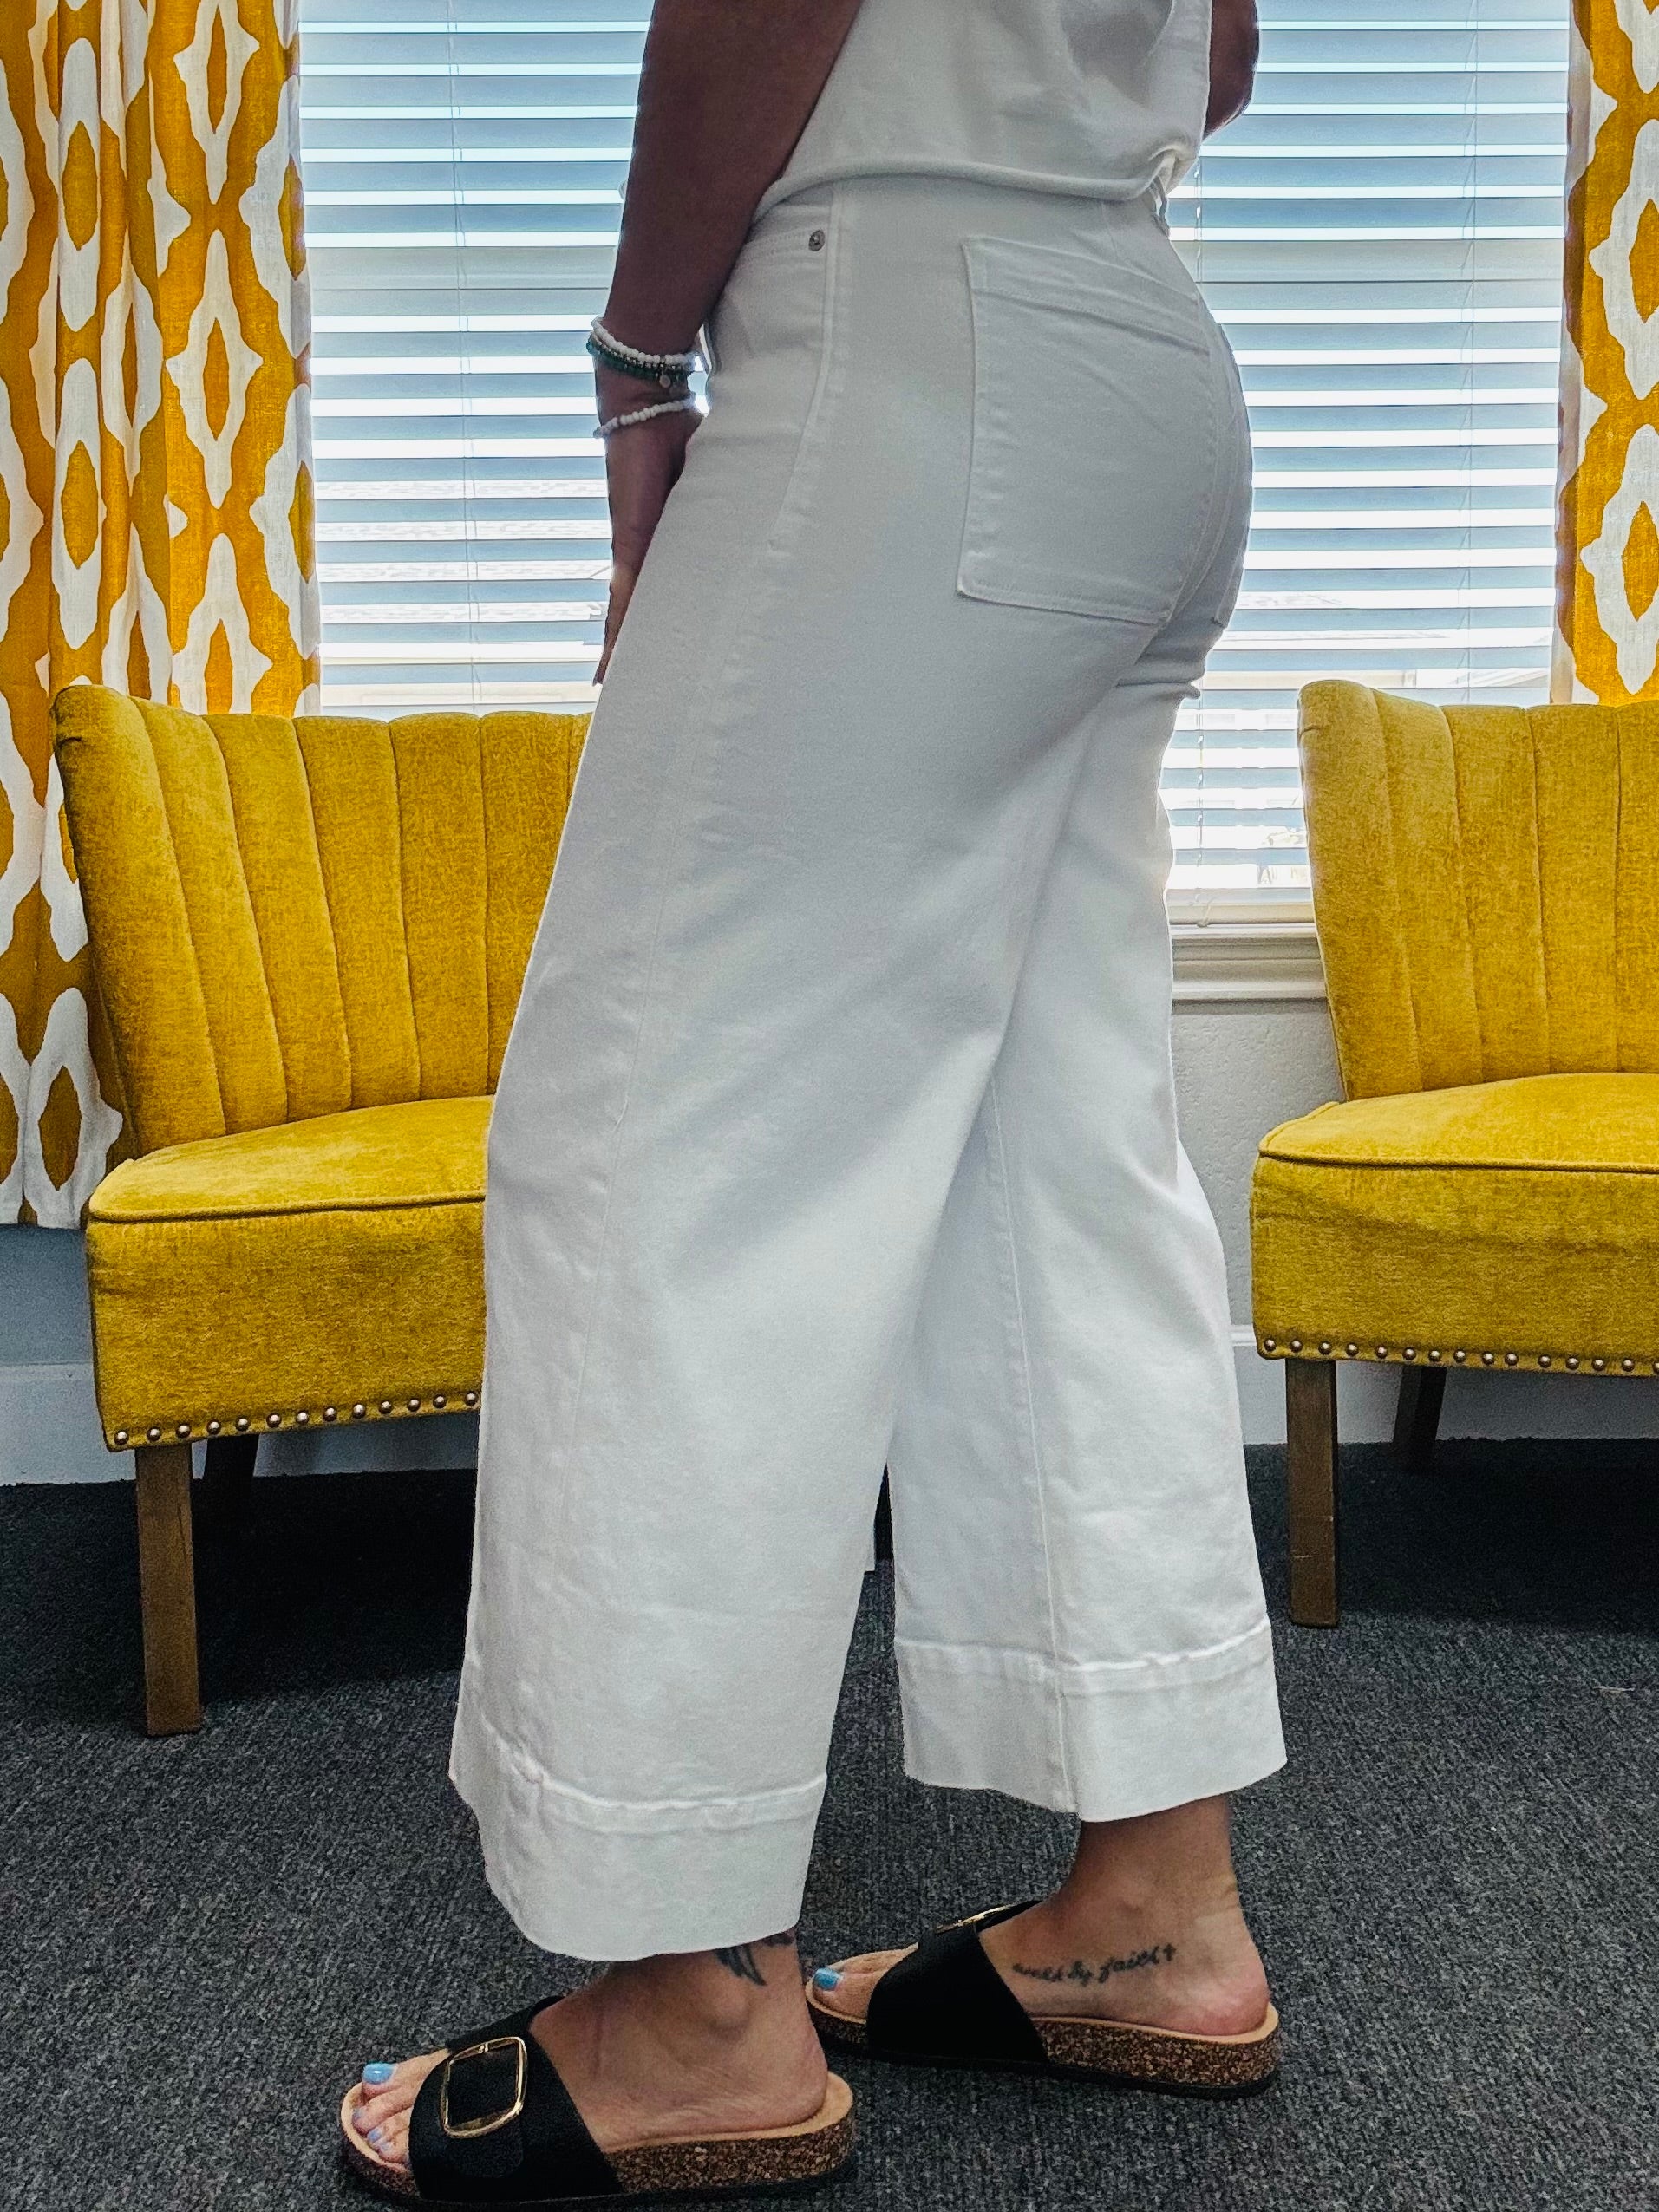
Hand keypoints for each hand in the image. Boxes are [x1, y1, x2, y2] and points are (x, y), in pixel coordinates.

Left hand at [595, 365, 701, 682]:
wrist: (646, 402)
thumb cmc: (680, 428)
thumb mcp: (716, 478)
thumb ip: (729, 499)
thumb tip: (767, 506)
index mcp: (665, 540)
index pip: (659, 592)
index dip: (652, 624)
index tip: (648, 658)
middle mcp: (645, 550)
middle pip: (634, 613)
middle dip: (629, 651)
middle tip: (621, 690)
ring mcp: (633, 550)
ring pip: (625, 615)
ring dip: (620, 652)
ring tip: (610, 687)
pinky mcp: (629, 544)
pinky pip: (623, 599)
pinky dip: (618, 632)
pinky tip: (609, 661)